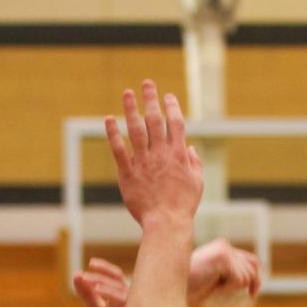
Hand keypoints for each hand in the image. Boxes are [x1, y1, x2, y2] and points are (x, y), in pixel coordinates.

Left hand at [73, 258, 128, 306]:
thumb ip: (87, 294)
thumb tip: (76, 274)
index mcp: (122, 297)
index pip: (116, 277)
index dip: (105, 268)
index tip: (91, 263)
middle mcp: (131, 301)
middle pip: (119, 280)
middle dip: (102, 274)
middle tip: (84, 273)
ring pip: (121, 287)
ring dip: (102, 281)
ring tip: (86, 279)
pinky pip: (124, 299)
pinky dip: (110, 292)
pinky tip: (97, 290)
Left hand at [105, 80, 202, 228]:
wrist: (167, 223)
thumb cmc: (183, 205)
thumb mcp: (197, 183)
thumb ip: (194, 163)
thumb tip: (190, 147)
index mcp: (178, 155)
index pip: (176, 123)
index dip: (172, 107)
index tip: (167, 96)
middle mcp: (160, 154)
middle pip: (155, 120)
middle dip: (151, 99)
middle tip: (147, 83)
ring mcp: (143, 162)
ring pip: (136, 130)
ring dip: (131, 109)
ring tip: (127, 93)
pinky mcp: (128, 173)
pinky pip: (119, 149)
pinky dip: (113, 134)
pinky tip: (109, 120)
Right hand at [187, 238, 262, 303]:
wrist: (170, 289)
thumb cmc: (189, 288)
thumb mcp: (216, 280)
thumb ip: (232, 274)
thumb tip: (254, 278)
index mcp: (222, 248)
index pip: (251, 260)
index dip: (256, 277)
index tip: (252, 294)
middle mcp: (224, 245)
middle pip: (253, 267)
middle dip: (246, 284)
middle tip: (227, 292)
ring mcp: (224, 250)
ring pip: (248, 276)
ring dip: (232, 288)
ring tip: (212, 285)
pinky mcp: (224, 257)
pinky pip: (239, 280)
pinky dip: (227, 289)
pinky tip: (211, 285)